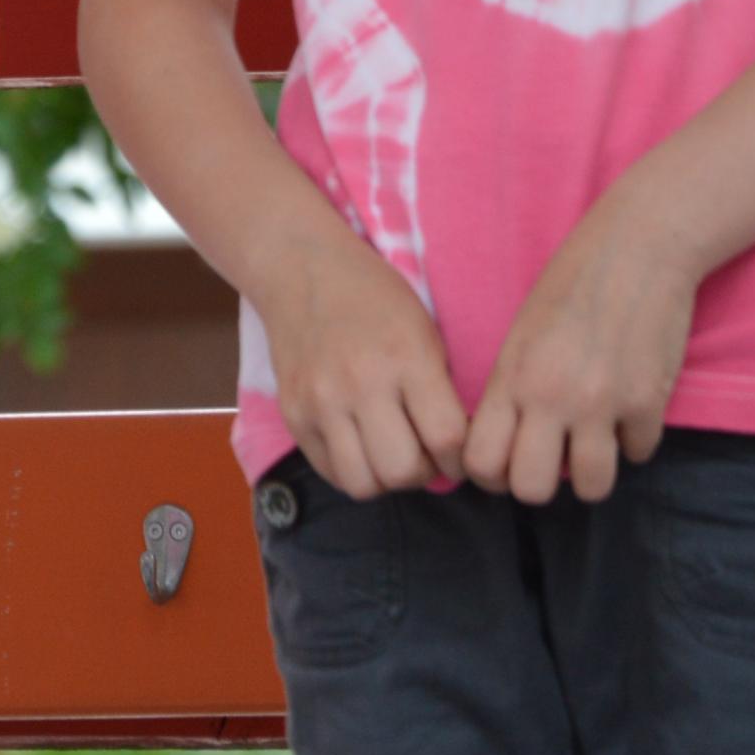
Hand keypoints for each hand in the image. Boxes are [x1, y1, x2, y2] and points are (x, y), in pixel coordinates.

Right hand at [251, 227, 466, 501]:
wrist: (302, 269)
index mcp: (406, 357)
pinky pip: (330, 472)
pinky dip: (352, 471)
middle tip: (423, 454)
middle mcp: (361, 383)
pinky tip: (361, 448)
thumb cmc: (374, 297)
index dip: (461, 459)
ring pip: (363, 484)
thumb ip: (439, 390)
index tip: (458, 454)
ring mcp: (321, 401)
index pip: (447, 439)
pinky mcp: (293, 414)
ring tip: (390, 454)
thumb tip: (453, 454)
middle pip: (403, 471)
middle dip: (423, 473)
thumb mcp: (424, 330)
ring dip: (385, 480)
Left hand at [462, 201, 698, 503]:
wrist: (637, 247)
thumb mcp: (521, 334)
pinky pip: (638, 454)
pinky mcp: (649, 402)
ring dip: (593, 471)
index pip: (482, 463)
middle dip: (540, 484)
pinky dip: (634, 440)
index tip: (506, 465)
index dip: (491, 477)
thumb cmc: (572, 284)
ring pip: (592, 488)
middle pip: (532, 490)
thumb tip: (507, 448)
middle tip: (552, 459)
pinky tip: (629, 408)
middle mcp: (552, 397)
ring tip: (594, 442)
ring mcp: (603, 403)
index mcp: (512, 377)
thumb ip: (511, 390)